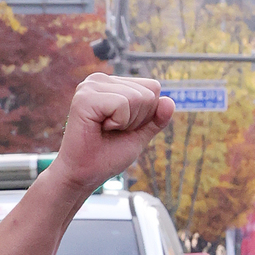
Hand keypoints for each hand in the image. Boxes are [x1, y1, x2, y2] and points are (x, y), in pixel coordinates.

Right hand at [50, 75, 173, 195]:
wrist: (83, 175)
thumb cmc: (106, 156)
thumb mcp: (138, 136)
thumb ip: (155, 120)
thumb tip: (171, 101)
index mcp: (113, 85)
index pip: (152, 88)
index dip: (145, 115)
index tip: (122, 128)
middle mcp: (101, 80)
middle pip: (147, 93)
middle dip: (136, 120)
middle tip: (112, 131)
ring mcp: (91, 85)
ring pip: (136, 98)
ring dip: (126, 123)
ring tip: (105, 129)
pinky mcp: (85, 96)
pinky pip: (122, 104)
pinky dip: (118, 122)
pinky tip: (100, 128)